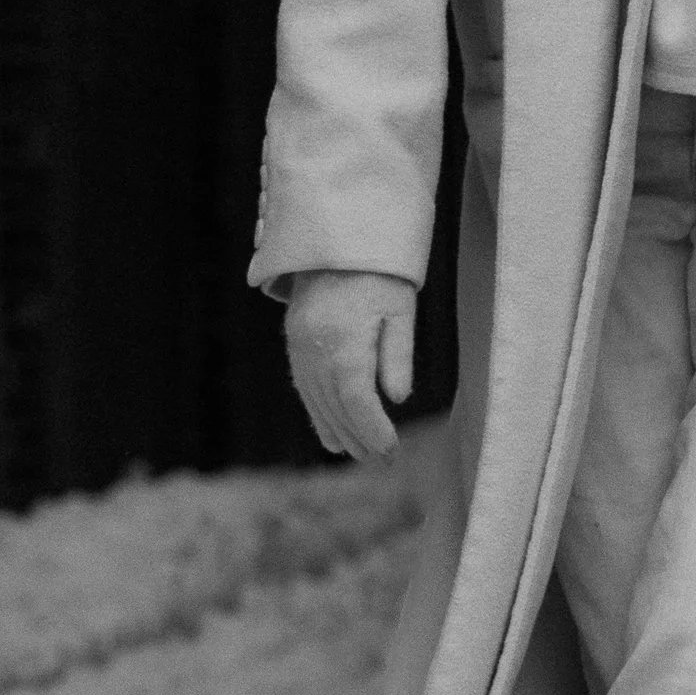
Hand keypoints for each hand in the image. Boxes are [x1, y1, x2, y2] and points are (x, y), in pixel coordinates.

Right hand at [285, 269, 417, 460]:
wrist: (336, 234)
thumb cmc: (380, 270)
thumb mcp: (400, 309)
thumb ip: (398, 355)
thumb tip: (396, 398)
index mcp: (344, 340)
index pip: (357, 400)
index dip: (373, 430)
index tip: (390, 452)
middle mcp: (315, 347)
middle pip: (335, 405)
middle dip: (357, 437)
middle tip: (379, 460)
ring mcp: (299, 344)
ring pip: (316, 399)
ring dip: (336, 429)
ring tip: (355, 453)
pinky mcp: (295, 339)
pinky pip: (304, 384)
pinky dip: (316, 411)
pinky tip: (329, 432)